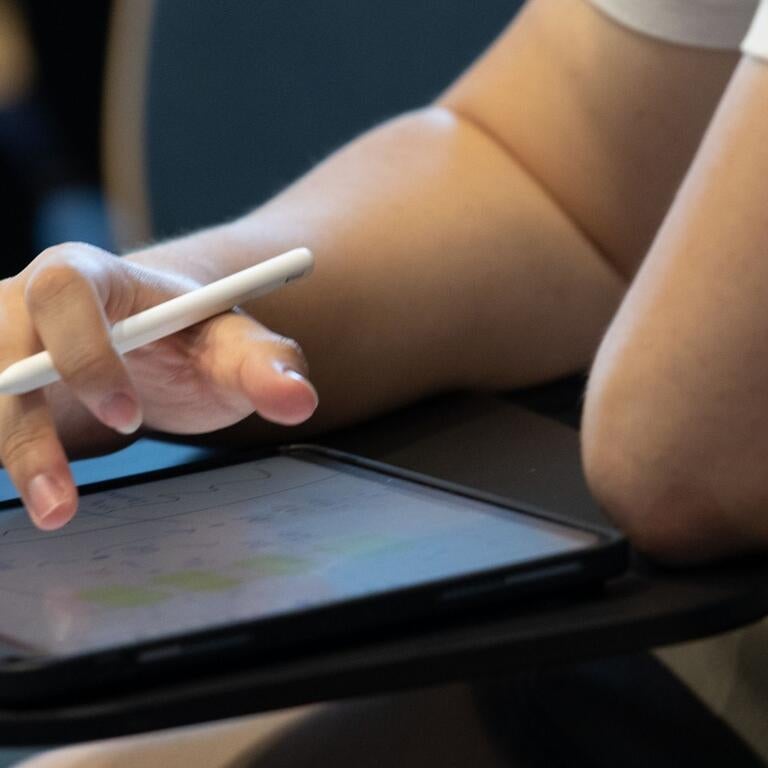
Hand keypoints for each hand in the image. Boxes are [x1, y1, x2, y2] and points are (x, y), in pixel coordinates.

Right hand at [0, 243, 317, 529]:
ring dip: (10, 455)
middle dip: (25, 430)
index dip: (86, 354)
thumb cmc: (193, 342)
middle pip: (0, 356)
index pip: (64, 294)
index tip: (128, 417)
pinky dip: (4, 456)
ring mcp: (0, 347)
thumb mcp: (233, 347)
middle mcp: (27, 304)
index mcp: (91, 275)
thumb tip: (299, 399)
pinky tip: (30, 491)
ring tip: (55, 513)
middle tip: (62, 505)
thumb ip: (266, 364)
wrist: (153, 351)